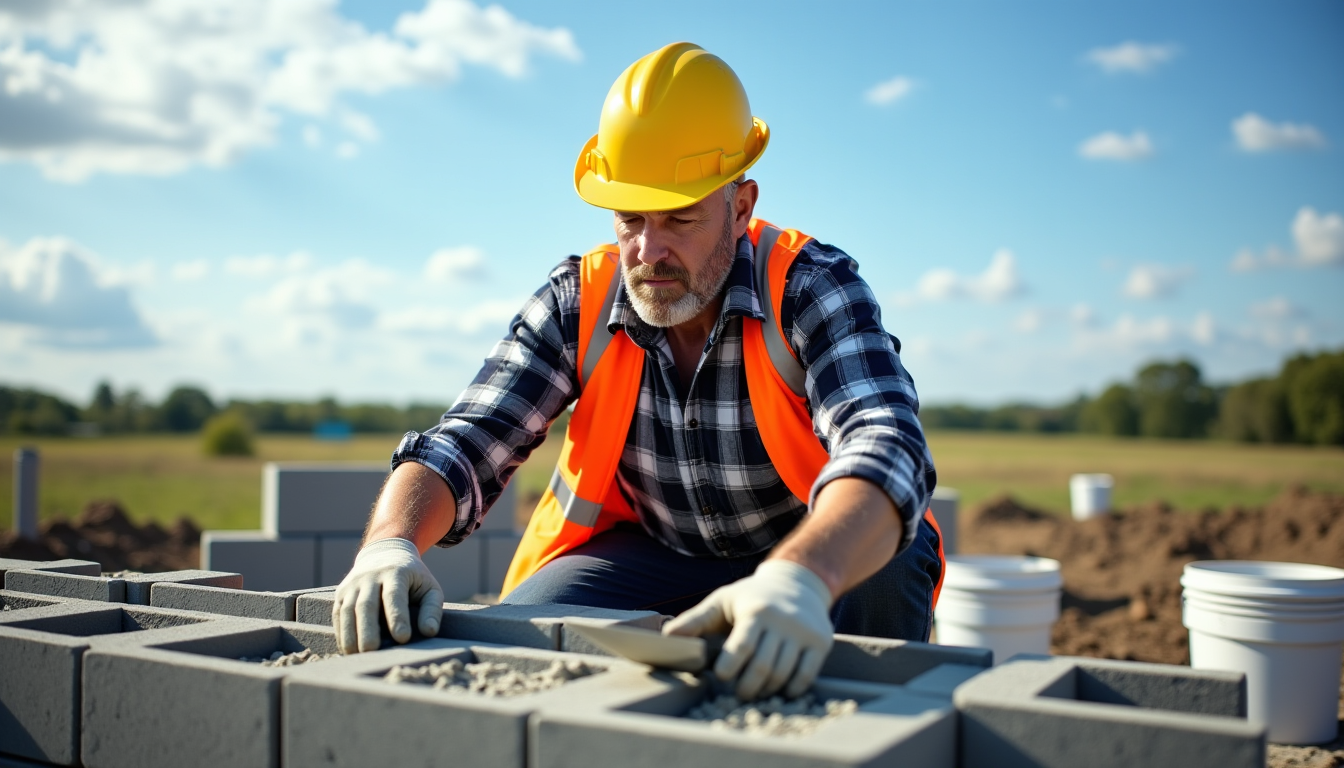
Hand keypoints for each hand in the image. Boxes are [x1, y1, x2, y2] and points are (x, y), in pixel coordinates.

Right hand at [333, 538, 443, 653]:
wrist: (386, 553)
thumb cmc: (412, 579)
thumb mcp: (429, 587)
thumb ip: (432, 609)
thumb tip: (429, 632)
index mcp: (395, 573)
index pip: (394, 596)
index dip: (397, 617)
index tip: (403, 638)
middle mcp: (370, 576)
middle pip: (365, 605)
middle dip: (368, 630)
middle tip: (373, 652)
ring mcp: (353, 584)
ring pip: (347, 610)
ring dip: (350, 635)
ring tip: (358, 656)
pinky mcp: (341, 593)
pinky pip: (338, 614)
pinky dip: (342, 633)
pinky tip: (348, 650)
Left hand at [664, 559, 833, 699]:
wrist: (798, 582)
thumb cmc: (752, 596)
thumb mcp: (722, 600)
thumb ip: (695, 619)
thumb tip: (667, 637)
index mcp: (755, 610)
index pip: (742, 645)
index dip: (729, 666)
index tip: (720, 676)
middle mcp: (782, 620)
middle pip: (763, 665)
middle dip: (746, 685)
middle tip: (737, 692)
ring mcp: (803, 632)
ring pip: (783, 673)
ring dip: (766, 690)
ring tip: (754, 691)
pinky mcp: (820, 642)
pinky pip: (807, 675)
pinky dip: (791, 689)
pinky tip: (779, 689)